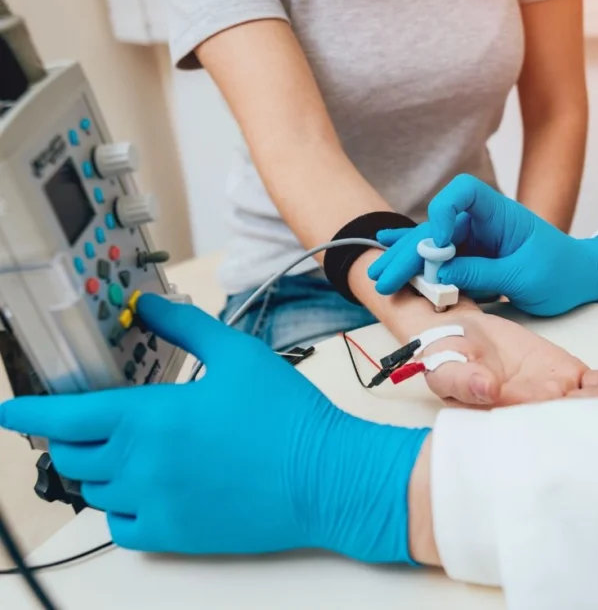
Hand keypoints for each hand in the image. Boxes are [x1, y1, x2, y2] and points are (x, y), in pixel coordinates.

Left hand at [0, 295, 428, 559]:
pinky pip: (120, 527)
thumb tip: (147, 305)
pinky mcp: (175, 534)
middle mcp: (140, 464)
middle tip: (94, 423)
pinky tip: (144, 490)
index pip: (66, 416)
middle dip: (72, 437)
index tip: (11, 411)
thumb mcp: (237, 354)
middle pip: (72, 455)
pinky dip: (119, 507)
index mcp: (150, 416)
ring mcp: (154, 504)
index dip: (30, 412)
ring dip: (98, 469)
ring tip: (128, 452)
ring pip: (94, 491)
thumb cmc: (284, 413)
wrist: (324, 475)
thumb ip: (184, 326)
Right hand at [369, 174, 597, 316]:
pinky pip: (438, 256)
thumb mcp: (524, 276)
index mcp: (500, 214)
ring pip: (431, 244)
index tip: (438, 245)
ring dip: (404, 260)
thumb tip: (441, 273)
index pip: (463, 194)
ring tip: (379, 275)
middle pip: (437, 226)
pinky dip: (415, 257)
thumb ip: (481, 272)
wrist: (581, 279)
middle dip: (409, 251)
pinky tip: (389, 250)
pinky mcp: (470, 257)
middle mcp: (481, 222)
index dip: (444, 214)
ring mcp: (474, 240)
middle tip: (385, 276)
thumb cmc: (562, 272)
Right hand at [418, 310, 597, 407]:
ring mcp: (555, 397)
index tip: (563, 397)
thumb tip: (486, 389)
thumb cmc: (448, 356)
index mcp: (501, 417)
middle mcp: (533, 413)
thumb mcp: (443, 365)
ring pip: (591, 401)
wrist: (465, 336)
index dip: (550, 412)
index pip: (528, 421)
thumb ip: (462, 379)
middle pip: (570, 416)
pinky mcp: (569, 378)